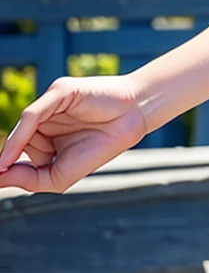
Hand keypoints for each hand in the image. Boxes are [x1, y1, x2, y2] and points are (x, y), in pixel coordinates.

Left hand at [0, 75, 146, 192]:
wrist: (132, 121)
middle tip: (17, 174)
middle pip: (14, 144)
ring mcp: (50, 107)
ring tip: (27, 164)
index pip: (13, 155)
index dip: (4, 170)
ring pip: (20, 130)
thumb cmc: (100, 147)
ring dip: (15, 151)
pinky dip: (18, 137)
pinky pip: (31, 116)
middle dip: (12, 162)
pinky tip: (8, 158)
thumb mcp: (58, 176)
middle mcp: (42, 123)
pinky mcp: (59, 93)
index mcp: (43, 141)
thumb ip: (28, 178)